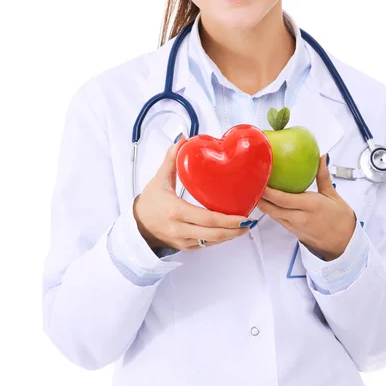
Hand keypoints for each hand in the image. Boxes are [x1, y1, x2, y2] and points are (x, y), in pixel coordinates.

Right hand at [133, 135, 251, 250]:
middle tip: (250, 222)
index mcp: (175, 211)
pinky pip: (205, 245)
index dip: (228, 220)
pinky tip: (230, 231)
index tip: (243, 217)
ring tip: (245, 227)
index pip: (207, 218)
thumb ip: (171, 159)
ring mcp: (182, 240)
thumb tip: (182, 139)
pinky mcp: (184, 246)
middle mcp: (179, 229)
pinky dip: (219, 239)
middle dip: (235, 230)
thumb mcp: (159, 179)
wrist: (136, 226)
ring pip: (211, 242)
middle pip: (213, 234)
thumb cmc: (149, 202)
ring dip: (230, 236)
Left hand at [258, 154, 355, 260]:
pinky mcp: (292, 231)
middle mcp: (300, 217)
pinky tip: (267, 200)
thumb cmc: (341, 220)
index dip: (267, 191)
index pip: (282, 199)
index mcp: (310, 206)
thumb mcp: (333, 195)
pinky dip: (270, 209)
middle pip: (271, 208)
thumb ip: (323, 176)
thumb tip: (321, 158)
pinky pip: (277, 218)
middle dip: (259, 197)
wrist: (344, 243)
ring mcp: (294, 226)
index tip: (260, 179)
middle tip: (251, 182)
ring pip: (272, 214)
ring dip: (262, 203)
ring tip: (254, 190)